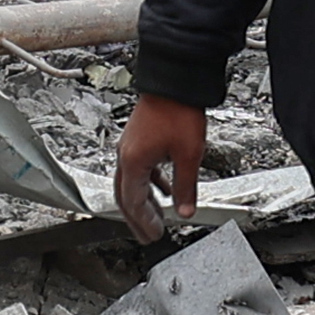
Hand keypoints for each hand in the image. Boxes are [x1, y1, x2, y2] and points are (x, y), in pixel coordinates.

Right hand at [113, 96, 209, 242]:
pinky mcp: (138, 138)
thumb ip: (185, 188)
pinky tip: (163, 187)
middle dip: (137, 218)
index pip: (133, 203)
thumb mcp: (188, 155)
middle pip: (125, 196)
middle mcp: (126, 155)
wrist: (174, 79)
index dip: (143, 222)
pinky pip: (139, 168)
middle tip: (148, 235)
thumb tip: (185, 211)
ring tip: (155, 215)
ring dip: (143, 201)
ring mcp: (130, 146)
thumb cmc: (178, 111)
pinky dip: (149, 182)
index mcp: (133, 162)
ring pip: (130, 182)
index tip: (153, 235)